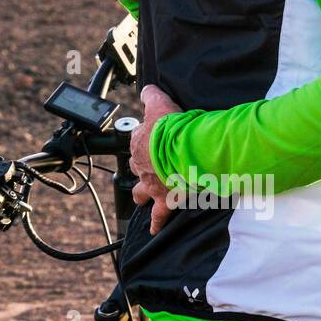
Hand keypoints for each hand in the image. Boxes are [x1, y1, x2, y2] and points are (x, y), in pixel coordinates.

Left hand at [129, 84, 184, 233]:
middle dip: (140, 170)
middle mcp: (141, 165)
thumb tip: (147, 90)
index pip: (138, 142)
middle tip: (148, 170)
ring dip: (142, 196)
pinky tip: (154, 230)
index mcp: (140, 143)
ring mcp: (151, 184)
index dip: (147, 142)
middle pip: (136, 169)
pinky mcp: (164, 199)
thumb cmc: (173, 127)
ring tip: (142, 200)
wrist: (184, 150)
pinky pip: (158, 216)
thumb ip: (151, 95)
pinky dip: (156, 223)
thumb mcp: (159, 103)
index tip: (155, 141)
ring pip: (141, 193)